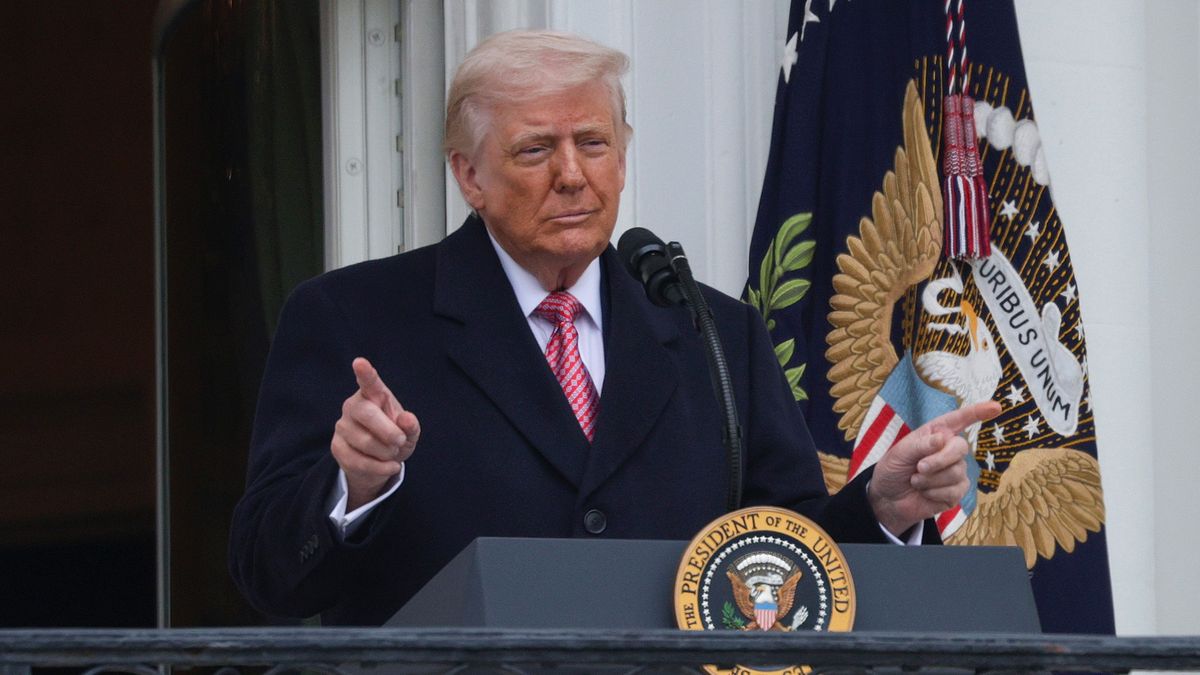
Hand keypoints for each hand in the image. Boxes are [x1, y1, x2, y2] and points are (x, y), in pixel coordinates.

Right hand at [330, 357, 419, 509]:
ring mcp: (342, 426)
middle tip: (400, 441)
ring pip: (365, 441)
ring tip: (392, 452)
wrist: (379, 464)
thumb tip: (407, 420)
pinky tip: (389, 466)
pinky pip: (359, 461)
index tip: (360, 362)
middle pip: (367, 414)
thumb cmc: (395, 439)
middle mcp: (353, 406)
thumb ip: (411, 426)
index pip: (369, 382)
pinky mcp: (337, 447)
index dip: (365, 373)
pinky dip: (380, 467)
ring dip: (386, 452)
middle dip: (388, 431)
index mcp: (373, 395)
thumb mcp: (409, 433)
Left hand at [866, 400, 1000, 537]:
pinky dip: (934, 493)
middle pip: (960, 448)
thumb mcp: (900, 453)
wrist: (888, 498)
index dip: (978, 412)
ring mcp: (955, 471)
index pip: (960, 420)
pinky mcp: (956, 492)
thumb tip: (943, 438)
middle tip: (920, 467)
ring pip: (956, 472)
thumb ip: (920, 444)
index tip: (996, 407)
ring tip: (915, 481)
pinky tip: (924, 493)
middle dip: (940, 459)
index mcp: (936, 434)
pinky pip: (954, 491)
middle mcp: (949, 450)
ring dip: (930, 480)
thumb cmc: (893, 469)